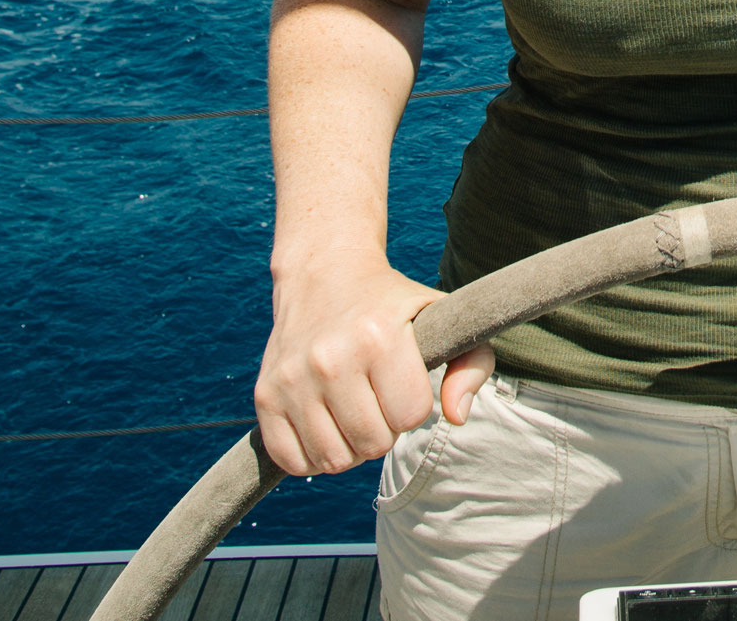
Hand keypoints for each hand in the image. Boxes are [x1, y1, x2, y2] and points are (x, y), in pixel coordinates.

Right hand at [253, 252, 494, 474]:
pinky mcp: (265, 397)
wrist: (324, 275)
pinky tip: (326, 423)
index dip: (413, 406)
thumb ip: (472, 363)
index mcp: (379, 337)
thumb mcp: (442, 316)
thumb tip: (457, 417)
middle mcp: (331, 359)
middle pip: (373, 444)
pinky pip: (293, 461)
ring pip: (334, 460)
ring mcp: (292, 379)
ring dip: (351, 446)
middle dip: (384, 429)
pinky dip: (314, 455)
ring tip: (354, 411)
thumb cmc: (392, 305)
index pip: (410, 415)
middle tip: (378, 398)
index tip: (403, 382)